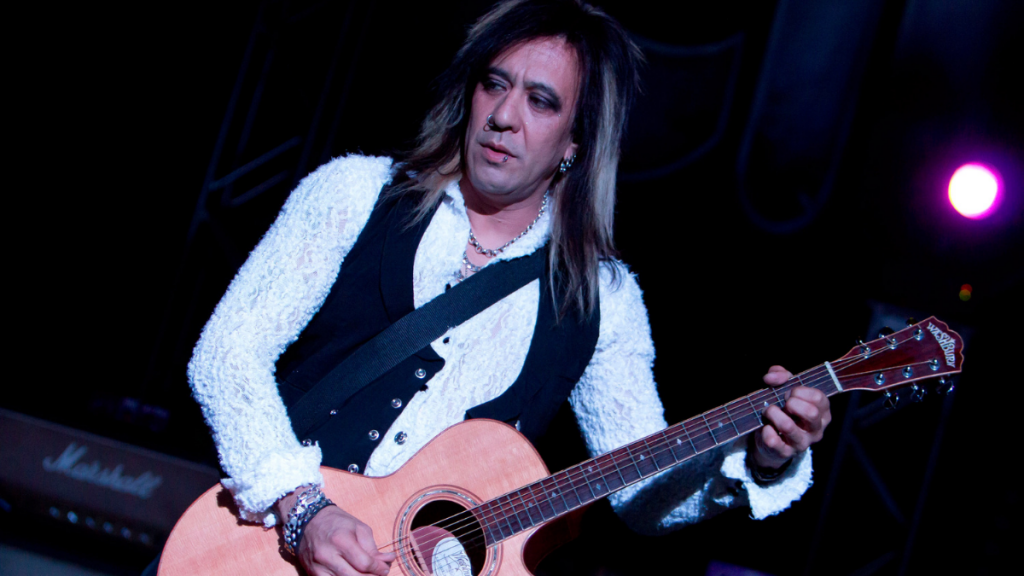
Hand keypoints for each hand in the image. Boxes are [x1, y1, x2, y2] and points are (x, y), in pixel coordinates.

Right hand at [278, 491, 394, 575]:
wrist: (308, 520)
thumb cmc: (337, 522)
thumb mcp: (359, 528)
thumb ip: (372, 548)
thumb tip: (387, 561)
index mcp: (341, 540)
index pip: (364, 563)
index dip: (379, 569)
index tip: (385, 569)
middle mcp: (327, 555)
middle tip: (379, 574)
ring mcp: (318, 567)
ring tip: (367, 574)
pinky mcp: (312, 574)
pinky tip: (352, 574)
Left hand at [752, 365, 831, 469]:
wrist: (771, 441)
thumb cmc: (783, 410)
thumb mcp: (785, 389)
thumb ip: (781, 376)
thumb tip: (772, 377)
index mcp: (822, 412)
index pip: (819, 398)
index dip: (800, 391)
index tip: (789, 392)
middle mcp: (816, 429)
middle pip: (810, 413)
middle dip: (791, 403)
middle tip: (782, 403)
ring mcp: (802, 443)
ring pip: (788, 426)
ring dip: (773, 414)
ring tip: (768, 411)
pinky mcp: (785, 453)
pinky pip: (773, 441)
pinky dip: (766, 430)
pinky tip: (765, 427)